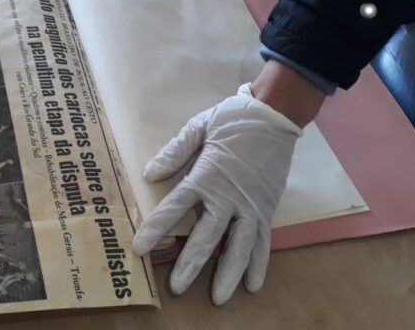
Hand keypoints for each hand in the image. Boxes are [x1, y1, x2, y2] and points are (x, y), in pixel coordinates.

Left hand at [131, 83, 301, 304]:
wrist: (274, 116)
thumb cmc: (232, 121)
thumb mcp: (199, 126)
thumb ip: (175, 151)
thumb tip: (149, 174)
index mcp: (205, 175)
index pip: (175, 207)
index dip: (156, 229)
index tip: (139, 248)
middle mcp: (227, 196)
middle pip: (207, 236)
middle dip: (190, 264)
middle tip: (176, 288)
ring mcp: (250, 206)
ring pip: (238, 247)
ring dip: (228, 273)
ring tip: (218, 298)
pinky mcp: (267, 209)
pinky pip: (263, 242)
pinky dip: (259, 264)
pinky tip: (252, 285)